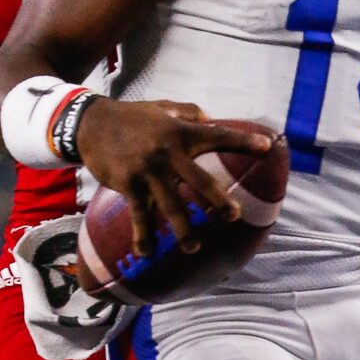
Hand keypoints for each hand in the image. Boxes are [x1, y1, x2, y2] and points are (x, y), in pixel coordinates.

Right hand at [76, 97, 272, 257]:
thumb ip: (188, 112)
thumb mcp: (161, 107)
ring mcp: (148, 170)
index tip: (268, 147)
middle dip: (217, 200)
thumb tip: (210, 118)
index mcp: (180, 131)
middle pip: (199, 180)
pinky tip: (147, 252)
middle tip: (233, 215)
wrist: (91, 123)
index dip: (243, 142)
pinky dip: (143, 235)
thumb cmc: (131, 116)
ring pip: (171, 205)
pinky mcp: (129, 184)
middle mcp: (168, 152)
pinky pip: (140, 214)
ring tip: (194, 247)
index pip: (217, 135)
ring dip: (183, 229)